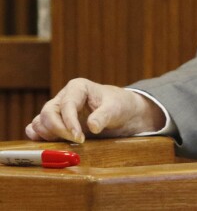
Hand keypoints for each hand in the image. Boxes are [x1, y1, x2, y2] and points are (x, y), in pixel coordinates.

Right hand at [25, 78, 164, 142]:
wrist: (123, 113)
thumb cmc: (119, 105)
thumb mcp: (116, 108)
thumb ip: (104, 116)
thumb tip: (92, 126)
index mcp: (77, 88)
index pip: (66, 105)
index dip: (70, 123)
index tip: (79, 138)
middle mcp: (63, 97)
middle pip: (48, 113)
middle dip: (58, 130)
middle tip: (76, 141)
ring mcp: (57, 111)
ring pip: (40, 122)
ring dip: (49, 135)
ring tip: (68, 142)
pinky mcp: (55, 124)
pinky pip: (38, 129)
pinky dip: (39, 137)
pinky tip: (50, 144)